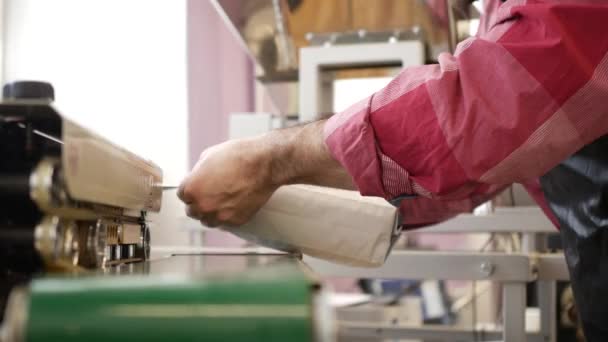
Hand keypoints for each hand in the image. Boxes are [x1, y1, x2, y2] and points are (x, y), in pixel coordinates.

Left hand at [177, 120, 354, 227]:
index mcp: (191, 189)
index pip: (182, 195)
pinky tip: (234, 202)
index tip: (199, 185)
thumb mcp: (208, 156)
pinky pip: (226, 222)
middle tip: (210, 192)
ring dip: (211, 212)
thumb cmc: (239, 155)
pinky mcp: (236, 221)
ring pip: (208, 220)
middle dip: (199, 201)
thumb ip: (198, 172)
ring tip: (222, 199)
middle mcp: (202, 206)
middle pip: (192, 211)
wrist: (265, 163)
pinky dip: (227, 214)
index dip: (191, 188)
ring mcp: (219, 216)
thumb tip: (198, 178)